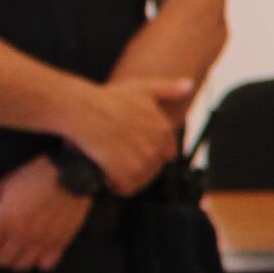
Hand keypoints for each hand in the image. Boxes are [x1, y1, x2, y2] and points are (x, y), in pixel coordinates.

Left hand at [0, 156, 89, 271]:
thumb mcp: (11, 179)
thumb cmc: (40, 174)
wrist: (74, 175)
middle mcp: (21, 233)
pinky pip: (45, 265)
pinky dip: (40, 261)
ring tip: (19, 249)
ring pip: (20, 265)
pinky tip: (39, 250)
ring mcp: (41, 240)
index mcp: (5, 217)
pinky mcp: (60, 242)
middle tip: (1, 244)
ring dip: (16, 259)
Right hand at [67, 76, 195, 193]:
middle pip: (154, 169)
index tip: (132, 148)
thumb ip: (168, 89)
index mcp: (164, 131)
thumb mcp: (142, 88)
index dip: (150, 153)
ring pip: (141, 179)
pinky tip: (105, 175)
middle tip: (117, 157)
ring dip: (126, 176)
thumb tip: (190, 84)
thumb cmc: (109, 99)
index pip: (167, 154)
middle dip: (138, 166)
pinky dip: (117, 185)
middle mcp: (158, 147)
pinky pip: (126, 187)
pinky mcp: (126, 172)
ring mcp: (143, 161)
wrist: (83, 110)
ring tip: (110, 165)